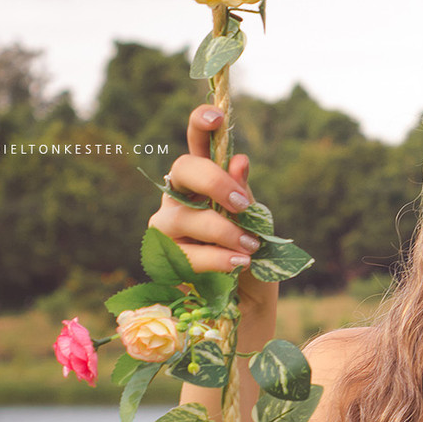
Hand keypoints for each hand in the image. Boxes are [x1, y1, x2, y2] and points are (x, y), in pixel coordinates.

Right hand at [149, 104, 277, 347]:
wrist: (247, 306)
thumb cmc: (252, 257)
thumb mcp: (259, 225)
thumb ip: (246, 195)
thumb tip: (240, 161)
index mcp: (205, 182)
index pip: (197, 145)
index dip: (200, 125)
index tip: (215, 115)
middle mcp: (179, 198)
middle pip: (182, 171)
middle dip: (214, 182)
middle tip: (244, 204)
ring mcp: (166, 227)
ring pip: (185, 217)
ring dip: (222, 231)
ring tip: (250, 249)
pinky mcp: (162, 259)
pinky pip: (186, 253)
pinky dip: (217, 258)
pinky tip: (239, 264)